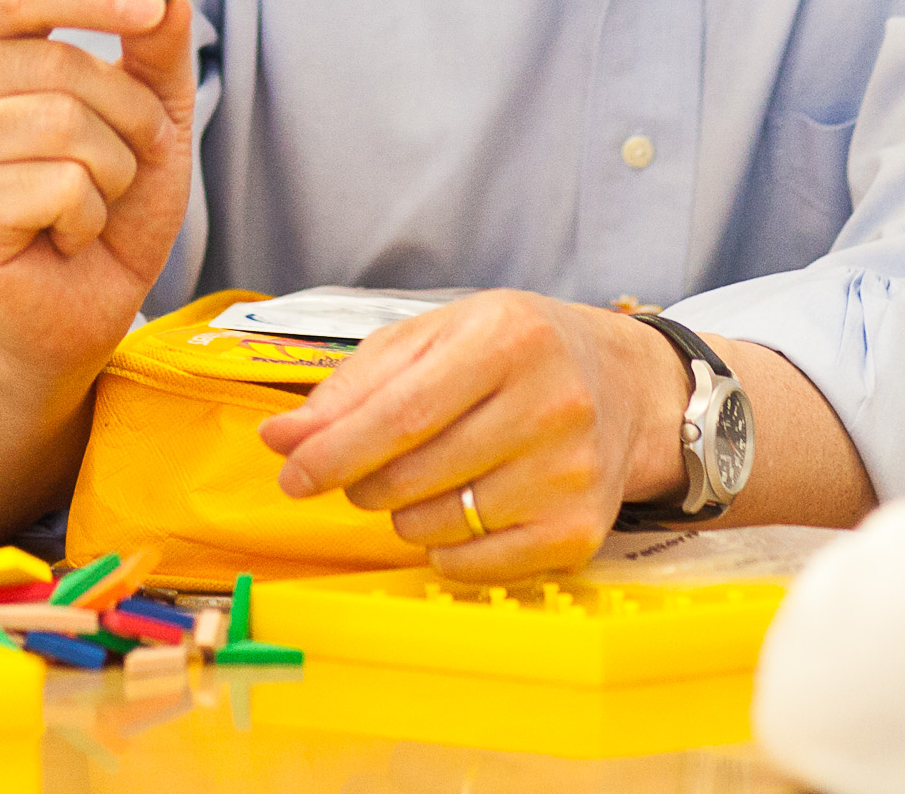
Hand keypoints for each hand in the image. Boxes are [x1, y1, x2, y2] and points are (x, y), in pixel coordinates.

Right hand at [0, 0, 197, 389]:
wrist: (77, 306)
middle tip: (123, 165)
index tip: (153, 2)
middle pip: (63, 66)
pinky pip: (60, 185)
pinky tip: (62, 237)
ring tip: (87, 204)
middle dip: (127, 118)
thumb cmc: (104, 200)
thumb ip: (157, 52)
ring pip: (66, 125)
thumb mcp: (148, 116)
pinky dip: (87, 217)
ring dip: (110, 174)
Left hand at [258, 291, 664, 579]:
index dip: (333, 452)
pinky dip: (444, 549)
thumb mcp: (434, 339)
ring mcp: (570, 473)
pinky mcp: (580, 530)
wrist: (623, 386)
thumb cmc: (514, 354)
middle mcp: (551, 404)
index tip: (291, 475)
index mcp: (508, 339)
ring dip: (405, 513)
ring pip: (435, 526)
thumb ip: (353, 387)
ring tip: (434, 475)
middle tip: (371, 467)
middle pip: (411, 475)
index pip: (401, 415)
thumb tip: (281, 440)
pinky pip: (473, 565)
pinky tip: (464, 508)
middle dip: (364, 482)